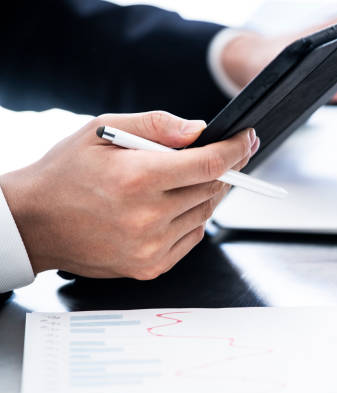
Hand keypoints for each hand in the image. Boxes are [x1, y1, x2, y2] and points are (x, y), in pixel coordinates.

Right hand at [0, 111, 258, 279]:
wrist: (34, 223)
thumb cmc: (65, 173)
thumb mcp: (103, 131)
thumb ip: (157, 126)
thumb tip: (199, 129)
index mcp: (137, 179)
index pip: (209, 164)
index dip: (235, 149)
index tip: (247, 139)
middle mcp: (148, 217)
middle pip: (212, 188)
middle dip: (222, 168)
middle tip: (221, 155)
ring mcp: (151, 247)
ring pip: (206, 213)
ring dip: (205, 193)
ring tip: (181, 181)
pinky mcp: (151, 267)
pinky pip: (193, 237)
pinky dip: (192, 218)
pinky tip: (171, 206)